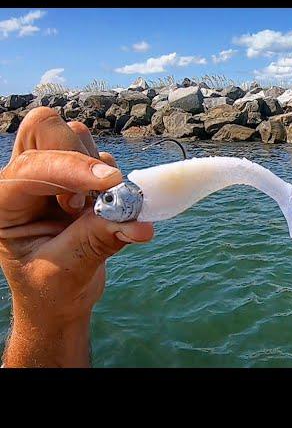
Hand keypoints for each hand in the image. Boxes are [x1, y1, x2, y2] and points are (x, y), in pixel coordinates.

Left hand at [0, 107, 153, 366]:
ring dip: (96, 166)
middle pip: (43, 130)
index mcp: (3, 205)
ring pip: (74, 136)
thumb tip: (140, 224)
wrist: (58, 299)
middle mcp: (21, 182)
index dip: (73, 169)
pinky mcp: (76, 178)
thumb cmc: (51, 289)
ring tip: (95, 209)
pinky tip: (105, 207)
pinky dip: (111, 176)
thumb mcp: (69, 270)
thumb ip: (98, 240)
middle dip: (76, 152)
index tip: (113, 181)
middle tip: (94, 194)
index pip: (31, 168)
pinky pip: (98, 156)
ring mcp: (50, 175)